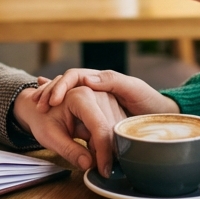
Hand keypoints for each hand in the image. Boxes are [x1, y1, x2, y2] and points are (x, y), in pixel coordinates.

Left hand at [12, 86, 126, 175]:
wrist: (39, 109)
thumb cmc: (42, 120)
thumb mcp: (51, 137)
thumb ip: (70, 151)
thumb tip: (89, 164)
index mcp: (80, 96)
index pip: (99, 127)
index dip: (104, 152)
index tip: (103, 171)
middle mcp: (97, 94)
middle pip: (111, 129)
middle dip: (104, 151)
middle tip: (91, 164)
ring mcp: (105, 99)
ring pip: (115, 130)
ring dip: (105, 147)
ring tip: (86, 150)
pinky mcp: (109, 107)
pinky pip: (114, 129)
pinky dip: (105, 142)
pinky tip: (91, 145)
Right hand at [31, 69, 177, 118]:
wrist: (162, 117)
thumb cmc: (149, 100)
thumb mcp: (133, 88)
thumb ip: (112, 81)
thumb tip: (86, 80)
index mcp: (100, 79)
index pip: (73, 77)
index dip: (60, 86)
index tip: (52, 100)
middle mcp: (93, 90)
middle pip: (64, 88)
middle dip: (48, 95)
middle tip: (37, 106)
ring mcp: (92, 105)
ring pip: (65, 101)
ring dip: (50, 102)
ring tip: (37, 111)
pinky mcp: (93, 120)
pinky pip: (73, 117)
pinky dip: (58, 116)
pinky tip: (47, 119)